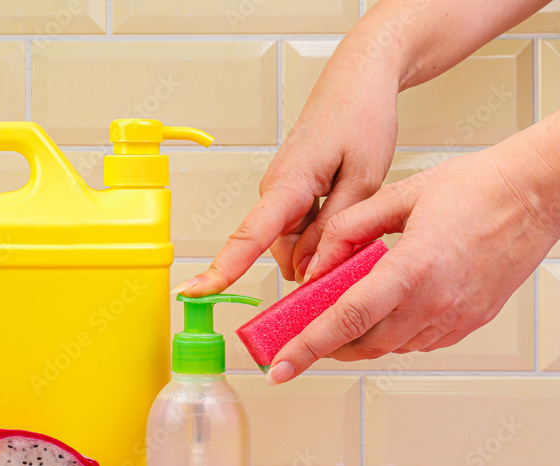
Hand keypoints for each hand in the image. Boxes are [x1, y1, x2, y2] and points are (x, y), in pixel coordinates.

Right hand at [176, 51, 399, 294]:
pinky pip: (301, 227)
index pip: (250, 235)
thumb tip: (309, 270)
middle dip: (315, 261)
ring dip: (323, 242)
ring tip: (357, 209)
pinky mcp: (290, 192)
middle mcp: (276, 189)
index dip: (224, 268)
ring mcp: (281, 191)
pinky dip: (323, 230)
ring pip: (295, 242)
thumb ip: (335, 229)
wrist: (358, 81)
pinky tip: (347, 205)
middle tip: (358, 245)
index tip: (195, 291)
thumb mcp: (365, 179)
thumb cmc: (362, 117)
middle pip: (284, 251)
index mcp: (289, 182)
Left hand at [265, 146, 559, 384]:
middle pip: (363, 343)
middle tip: (300, 339)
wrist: (537, 194)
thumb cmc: (474, 187)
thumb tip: (316, 266)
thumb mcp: (397, 197)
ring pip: (389, 348)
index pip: (345, 319)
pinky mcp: (469, 324)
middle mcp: (435, 302)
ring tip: (339, 321)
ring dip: (359, 340)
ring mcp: (455, 318)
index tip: (279, 366)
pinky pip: (417, 343)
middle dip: (326, 346)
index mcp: (413, 269)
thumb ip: (348, 231)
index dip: (307, 347)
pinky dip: (392, 335)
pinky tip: (385, 313)